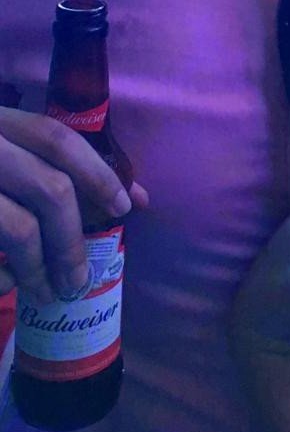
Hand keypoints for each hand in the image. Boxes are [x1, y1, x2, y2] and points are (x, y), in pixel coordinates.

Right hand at [0, 107, 146, 304]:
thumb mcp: (2, 154)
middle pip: (49, 190)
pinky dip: (1, 280)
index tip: (124, 208)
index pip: (56, 137)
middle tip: (80, 280)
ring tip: (48, 294)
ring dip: (41, 270)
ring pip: (19, 230)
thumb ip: (50, 167)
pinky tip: (3, 287)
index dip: (98, 172)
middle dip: (73, 242)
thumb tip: (134, 198)